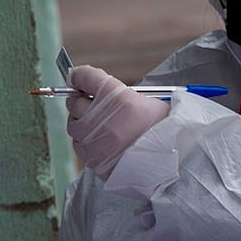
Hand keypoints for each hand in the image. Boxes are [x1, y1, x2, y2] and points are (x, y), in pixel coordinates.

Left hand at [66, 64, 168, 178]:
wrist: (168, 165)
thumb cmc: (163, 131)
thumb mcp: (149, 102)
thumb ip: (118, 93)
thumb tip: (98, 90)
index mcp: (117, 97)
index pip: (85, 77)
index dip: (80, 75)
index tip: (78, 76)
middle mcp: (99, 116)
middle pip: (75, 100)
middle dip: (81, 98)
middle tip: (91, 101)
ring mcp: (92, 139)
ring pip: (73, 123)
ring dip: (81, 120)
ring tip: (99, 124)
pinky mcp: (90, 157)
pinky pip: (78, 144)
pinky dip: (85, 140)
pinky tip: (100, 141)